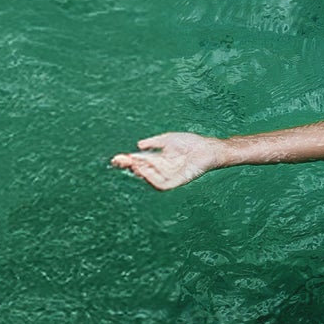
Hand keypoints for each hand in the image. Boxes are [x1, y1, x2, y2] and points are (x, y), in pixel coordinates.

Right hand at [110, 133, 227, 190]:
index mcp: (158, 160)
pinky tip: (147, 170)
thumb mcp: (167, 139)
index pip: (140, 162)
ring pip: (150, 178)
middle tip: (120, 160)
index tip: (116, 158)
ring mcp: (169, 176)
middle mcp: (161, 170)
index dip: (128, 161)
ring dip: (141, 171)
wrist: (207, 148)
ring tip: (134, 163)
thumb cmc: (190, 142)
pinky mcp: (177, 181)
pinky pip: (162, 184)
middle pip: (142, 171)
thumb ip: (153, 142)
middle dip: (130, 166)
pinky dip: (153, 179)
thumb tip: (138, 146)